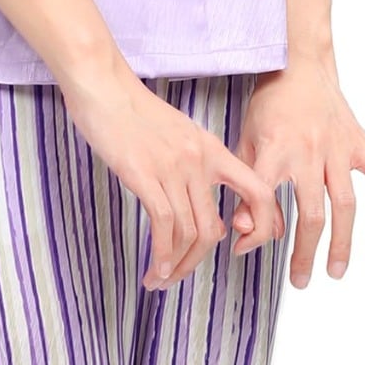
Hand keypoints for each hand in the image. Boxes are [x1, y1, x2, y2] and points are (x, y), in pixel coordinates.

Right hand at [60, 58, 283, 290]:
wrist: (103, 85)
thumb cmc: (133, 109)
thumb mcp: (178, 133)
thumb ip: (194, 164)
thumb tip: (201, 205)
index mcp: (212, 149)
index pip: (259, 192)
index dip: (261, 227)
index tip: (241, 247)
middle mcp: (200, 161)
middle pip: (215, 228)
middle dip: (198, 261)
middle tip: (179, 275)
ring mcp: (173, 167)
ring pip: (190, 233)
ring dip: (176, 265)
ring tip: (159, 279)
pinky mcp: (144, 174)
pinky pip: (164, 225)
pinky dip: (162, 254)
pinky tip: (155, 269)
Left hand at [229, 56, 364, 285]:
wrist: (297, 62)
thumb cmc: (268, 104)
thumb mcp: (245, 139)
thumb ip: (245, 183)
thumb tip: (242, 229)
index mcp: (275, 152)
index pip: (266, 203)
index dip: (255, 233)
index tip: (245, 251)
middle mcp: (308, 152)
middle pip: (311, 215)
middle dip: (304, 253)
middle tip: (300, 281)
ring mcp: (336, 147)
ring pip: (344, 204)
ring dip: (343, 241)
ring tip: (337, 270)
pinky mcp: (357, 140)